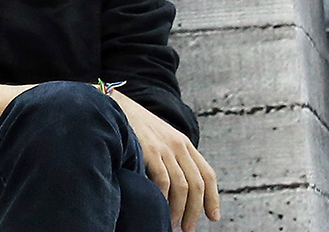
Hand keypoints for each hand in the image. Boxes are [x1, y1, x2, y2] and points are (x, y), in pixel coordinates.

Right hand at [111, 91, 219, 231]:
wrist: (115, 108)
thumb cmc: (135, 129)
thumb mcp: (160, 139)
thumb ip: (172, 158)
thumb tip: (179, 191)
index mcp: (184, 143)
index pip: (207, 174)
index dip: (213, 198)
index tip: (213, 217)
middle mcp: (178, 145)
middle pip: (196, 184)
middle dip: (195, 210)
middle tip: (188, 228)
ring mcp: (164, 148)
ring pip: (182, 186)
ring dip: (179, 210)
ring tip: (173, 223)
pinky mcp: (149, 150)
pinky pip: (163, 180)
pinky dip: (163, 198)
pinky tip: (158, 207)